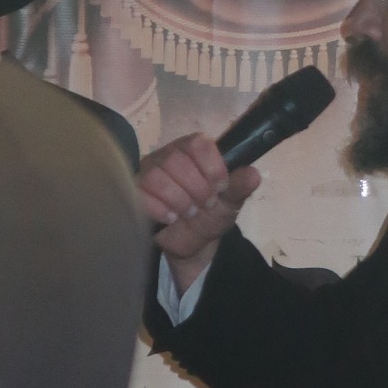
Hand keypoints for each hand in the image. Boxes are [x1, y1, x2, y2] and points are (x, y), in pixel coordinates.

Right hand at [137, 133, 260, 292]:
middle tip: (204, 204)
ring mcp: (148, 172)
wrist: (193, 243)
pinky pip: (139, 194)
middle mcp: (169, 155)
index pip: (198, 143)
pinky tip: (170, 218)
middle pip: (175, 159)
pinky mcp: (134, 192)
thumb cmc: (211, 215)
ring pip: (156, 175)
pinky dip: (159, 209)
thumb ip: (239, 187)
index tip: (220, 187)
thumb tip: (254, 174)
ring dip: (178, 199)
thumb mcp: (230, 203)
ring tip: (188, 213)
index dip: (211, 167)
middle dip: (196, 188)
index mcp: (194, 150)